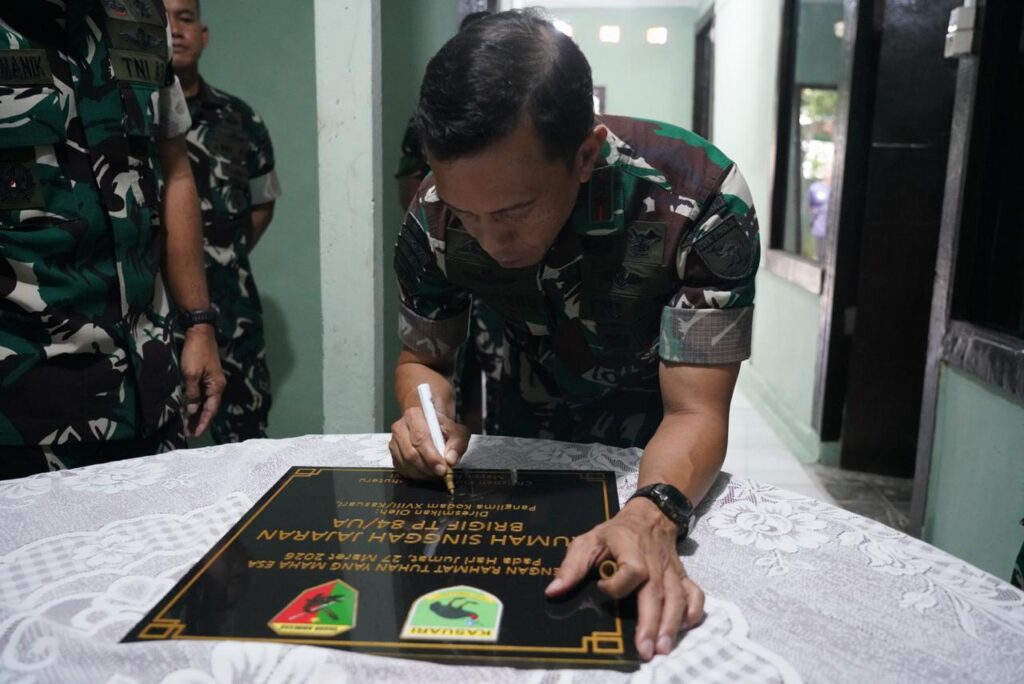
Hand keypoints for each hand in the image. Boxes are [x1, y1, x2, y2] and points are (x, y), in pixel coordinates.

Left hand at [179, 324, 225, 436]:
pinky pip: (201, 394)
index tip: (194, 434)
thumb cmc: (196, 353)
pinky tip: (188, 407)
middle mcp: (217, 386)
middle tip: (188, 433)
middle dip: (199, 420)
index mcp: (216, 387)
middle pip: (209, 408)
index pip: (211, 410)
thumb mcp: (191, 375)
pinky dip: (195, 403)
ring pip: (205, 401)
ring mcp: (212, 380)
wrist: (199, 333)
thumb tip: (192, 410)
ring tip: (187, 424)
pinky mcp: (206, 375)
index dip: (202, 423)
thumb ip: (192, 394)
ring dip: (196, 413)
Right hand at [389, 405, 469, 478]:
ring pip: (405, 463)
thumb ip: (457, 444)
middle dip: (427, 467)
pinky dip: (415, 475)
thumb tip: (450, 460)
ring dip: (422, 472)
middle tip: (441, 473)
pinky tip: (426, 473)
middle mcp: (400, 427)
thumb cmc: (444, 429)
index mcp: (414, 415)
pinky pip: (401, 468)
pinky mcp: (393, 453)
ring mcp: (394, 441)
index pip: (420, 438)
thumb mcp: (457, 432)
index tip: (443, 468)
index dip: (431, 457)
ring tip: (435, 473)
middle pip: (410, 453)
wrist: (432, 426)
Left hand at [545, 497, 704, 660]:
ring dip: (671, 625)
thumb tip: (553, 592)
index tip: (602, 588)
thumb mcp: (589, 540)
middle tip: (645, 650)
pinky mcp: (682, 577)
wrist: (651, 516)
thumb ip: (572, 566)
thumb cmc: (616, 532)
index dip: (617, 584)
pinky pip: (695, 595)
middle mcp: (655, 563)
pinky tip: (683, 629)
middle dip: (651, 623)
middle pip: (656, 593)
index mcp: (631, 550)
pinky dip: (693, 612)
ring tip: (662, 648)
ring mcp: (671, 571)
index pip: (632, 570)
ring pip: (677, 599)